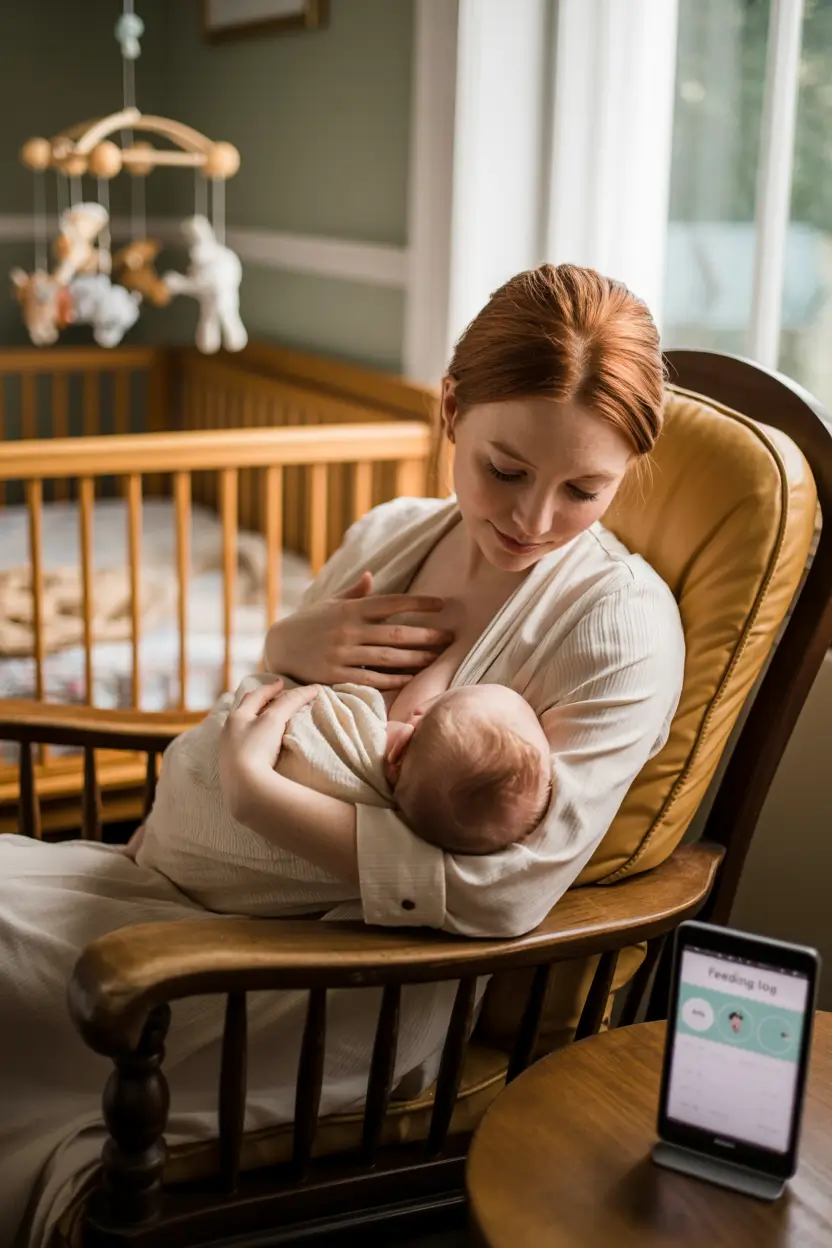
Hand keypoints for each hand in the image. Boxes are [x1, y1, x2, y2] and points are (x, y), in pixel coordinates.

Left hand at [219, 680, 319, 819]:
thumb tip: (314, 688)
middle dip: (258, 702)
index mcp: (236, 717)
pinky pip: (245, 746)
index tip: (281, 683)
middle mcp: (230, 732)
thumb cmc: (256, 748)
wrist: (244, 789)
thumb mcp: (274, 720)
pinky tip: (261, 746)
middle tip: (271, 697)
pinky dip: (255, 739)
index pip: (255, 696)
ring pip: (243, 729)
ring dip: (255, 721)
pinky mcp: (234, 768)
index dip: (270, 688)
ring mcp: (230, 751)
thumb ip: (291, 702)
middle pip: (244, 711)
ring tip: (267, 720)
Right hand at [264, 572, 452, 690]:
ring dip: (416, 658)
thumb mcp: (328, 603)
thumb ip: (353, 592)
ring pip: (388, 658)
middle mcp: (348, 630)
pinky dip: (393, 680)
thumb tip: (371, 575)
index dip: (419, 603)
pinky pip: (371, 678)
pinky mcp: (335, 675)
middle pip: (396, 634)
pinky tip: (411, 678)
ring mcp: (342, 654)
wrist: (277, 647)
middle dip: (426, 635)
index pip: (391, 603)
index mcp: (350, 609)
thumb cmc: (308, 623)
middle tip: (450, 637)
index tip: (442, 605)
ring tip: (436, 658)